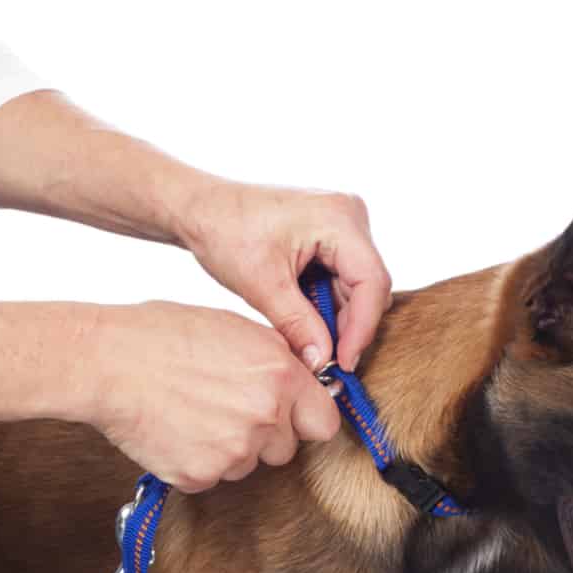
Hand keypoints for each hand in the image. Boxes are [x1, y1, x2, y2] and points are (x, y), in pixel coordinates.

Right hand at [80, 301, 340, 492]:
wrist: (107, 363)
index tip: (292, 418)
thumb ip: (277, 361)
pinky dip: (195, 461)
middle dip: (263, 435)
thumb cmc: (161, 336)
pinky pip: (210, 478)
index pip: (324, 423)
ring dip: (228, 448)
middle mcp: (264, 417)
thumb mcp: (236, 329)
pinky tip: (173, 430)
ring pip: (247, 465)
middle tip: (224, 407)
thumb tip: (301, 382)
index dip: (306, 420)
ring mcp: (233, 452)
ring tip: (191, 412)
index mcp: (280, 376)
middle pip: (285, 449)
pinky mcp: (199, 476)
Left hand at [178, 181, 394, 372]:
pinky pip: (341, 279)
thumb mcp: (262, 284)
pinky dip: (325, 304)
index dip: (362, 328)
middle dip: (348, 326)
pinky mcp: (331, 236)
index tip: (344, 363)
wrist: (201, 208)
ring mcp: (343, 225)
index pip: (372, 282)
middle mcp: (350, 216)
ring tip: (309, 342)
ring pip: (356, 286)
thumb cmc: (225, 230)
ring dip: (335, 318)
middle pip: (368, 285)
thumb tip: (323, 364)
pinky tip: (304, 321)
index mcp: (340, 218)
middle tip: (326, 362)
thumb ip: (298, 325)